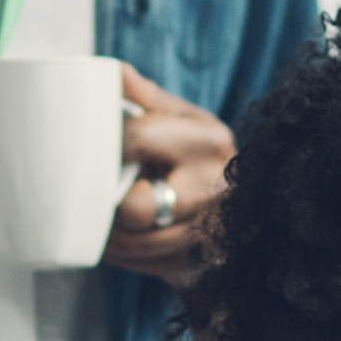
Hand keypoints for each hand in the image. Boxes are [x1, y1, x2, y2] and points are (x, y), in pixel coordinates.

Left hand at [103, 64, 231, 282]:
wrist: (252, 211)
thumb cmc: (204, 157)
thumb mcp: (186, 119)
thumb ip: (145, 97)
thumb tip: (107, 72)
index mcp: (208, 143)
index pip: (137, 139)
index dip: (103, 144)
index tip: (89, 146)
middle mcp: (213, 190)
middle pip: (136, 208)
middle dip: (108, 201)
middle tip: (93, 191)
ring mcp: (208, 235)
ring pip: (133, 243)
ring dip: (105, 233)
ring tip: (96, 215)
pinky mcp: (196, 267)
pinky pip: (141, 266)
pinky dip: (119, 255)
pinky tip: (114, 240)